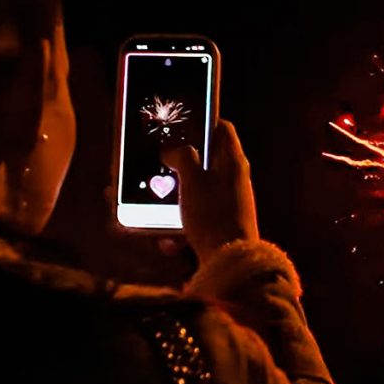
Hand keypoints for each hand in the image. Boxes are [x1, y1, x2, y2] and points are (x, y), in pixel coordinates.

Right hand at [162, 120, 259, 263]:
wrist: (229, 262)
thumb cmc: (214, 215)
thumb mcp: (193, 179)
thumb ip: (181, 156)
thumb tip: (172, 150)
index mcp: (233, 161)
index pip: (222, 128)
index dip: (202, 121)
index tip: (180, 123)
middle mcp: (233, 179)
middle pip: (202, 161)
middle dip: (175, 166)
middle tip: (154, 167)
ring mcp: (227, 203)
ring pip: (192, 192)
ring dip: (170, 202)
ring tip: (151, 212)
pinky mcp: (219, 224)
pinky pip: (192, 218)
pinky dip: (177, 227)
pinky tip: (168, 242)